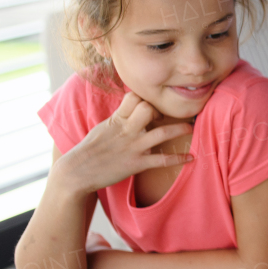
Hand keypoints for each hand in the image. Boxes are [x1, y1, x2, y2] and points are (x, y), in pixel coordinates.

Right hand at [56, 92, 192, 195]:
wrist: (76, 172)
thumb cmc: (90, 149)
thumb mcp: (104, 127)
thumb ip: (121, 116)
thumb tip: (135, 106)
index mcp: (118, 119)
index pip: (135, 97)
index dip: (146, 98)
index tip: (152, 105)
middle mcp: (127, 130)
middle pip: (149, 109)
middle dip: (160, 110)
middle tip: (164, 119)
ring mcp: (133, 147)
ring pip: (161, 132)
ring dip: (179, 129)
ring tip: (191, 128)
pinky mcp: (136, 164)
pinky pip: (161, 160)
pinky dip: (178, 159)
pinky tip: (190, 158)